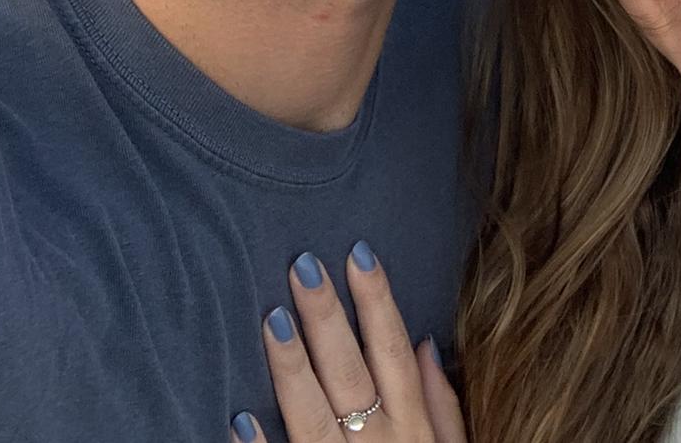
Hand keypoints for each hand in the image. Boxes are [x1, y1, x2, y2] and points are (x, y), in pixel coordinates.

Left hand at [229, 243, 466, 442]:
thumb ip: (442, 405)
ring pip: (313, 416)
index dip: (377, 301)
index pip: (391, 351)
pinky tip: (238, 418)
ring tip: (270, 317)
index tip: (358, 254)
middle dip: (327, 318)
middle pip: (350, 372)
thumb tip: (425, 344)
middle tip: (302, 266)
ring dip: (291, 368)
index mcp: (412, 428)